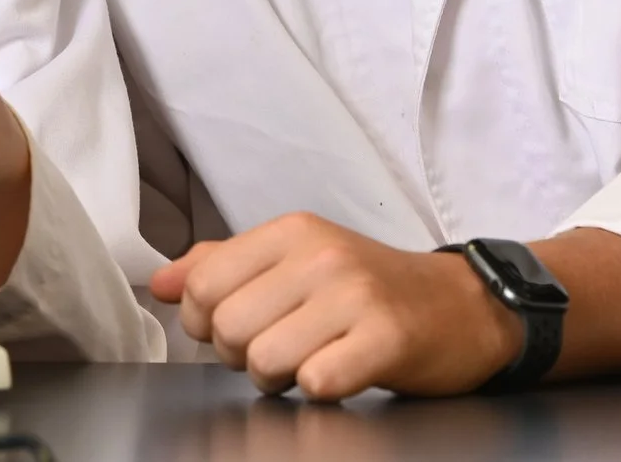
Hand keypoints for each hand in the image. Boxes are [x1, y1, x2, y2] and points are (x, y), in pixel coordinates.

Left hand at [150, 213, 516, 400]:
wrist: (462, 306)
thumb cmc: (372, 288)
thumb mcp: (297, 260)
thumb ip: (223, 266)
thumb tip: (158, 282)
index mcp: (292, 231)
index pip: (203, 283)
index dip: (205, 322)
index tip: (237, 327)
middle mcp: (322, 256)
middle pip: (229, 328)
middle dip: (243, 356)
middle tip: (281, 349)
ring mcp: (356, 295)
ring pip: (266, 360)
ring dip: (280, 378)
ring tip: (310, 362)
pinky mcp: (386, 338)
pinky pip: (318, 382)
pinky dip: (321, 389)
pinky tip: (341, 373)